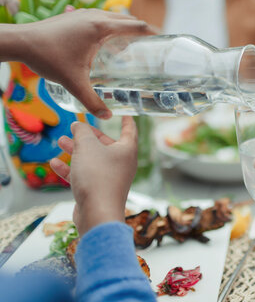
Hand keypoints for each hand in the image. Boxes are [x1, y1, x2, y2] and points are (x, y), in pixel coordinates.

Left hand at [17, 9, 152, 118]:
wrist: (21, 42)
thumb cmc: (48, 58)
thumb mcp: (73, 82)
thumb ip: (91, 100)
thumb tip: (107, 115)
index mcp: (100, 27)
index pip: (135, 25)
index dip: (152, 32)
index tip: (163, 40)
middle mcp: (95, 16)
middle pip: (127, 19)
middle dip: (141, 30)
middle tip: (151, 46)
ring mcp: (84, 13)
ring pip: (113, 17)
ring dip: (125, 28)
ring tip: (133, 44)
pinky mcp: (75, 16)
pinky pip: (101, 18)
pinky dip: (111, 27)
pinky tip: (108, 43)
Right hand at [50, 117, 137, 234]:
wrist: (97, 213)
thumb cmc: (97, 176)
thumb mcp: (87, 146)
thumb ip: (82, 132)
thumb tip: (79, 126)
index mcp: (127, 150)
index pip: (129, 130)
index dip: (126, 120)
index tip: (124, 113)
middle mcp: (122, 164)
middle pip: (107, 145)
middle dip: (90, 136)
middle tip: (76, 127)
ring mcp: (111, 178)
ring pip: (93, 160)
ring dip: (77, 150)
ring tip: (61, 141)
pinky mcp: (98, 191)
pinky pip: (85, 175)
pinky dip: (71, 169)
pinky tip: (54, 163)